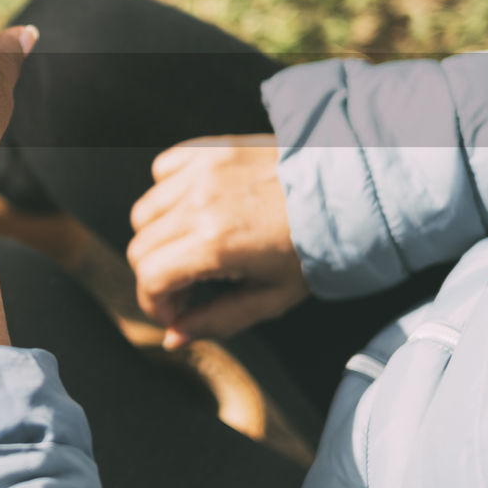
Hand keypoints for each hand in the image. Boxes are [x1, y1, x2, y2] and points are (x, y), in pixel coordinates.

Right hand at [126, 134, 308, 347]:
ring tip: (191, 248)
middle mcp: (199, 202)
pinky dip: (168, 193)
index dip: (154, 304)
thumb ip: (217, 321)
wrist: (347, 192)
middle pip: (140, 247)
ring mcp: (201, 170)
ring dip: (159, 237)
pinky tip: (194, 208)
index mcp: (215, 243)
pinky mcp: (208, 149)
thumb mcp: (272, 298)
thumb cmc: (315, 249)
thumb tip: (173, 338)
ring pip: (144, 211)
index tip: (175, 313)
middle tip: (187, 288)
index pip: (149, 277)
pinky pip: (162, 171)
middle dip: (156, 277)